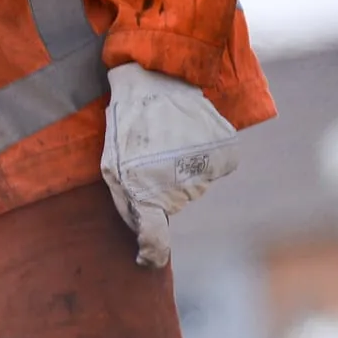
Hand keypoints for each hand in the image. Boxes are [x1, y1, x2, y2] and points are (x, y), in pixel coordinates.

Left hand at [100, 62, 238, 269]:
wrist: (158, 79)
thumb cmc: (128, 127)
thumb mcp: (111, 167)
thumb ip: (126, 203)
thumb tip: (144, 232)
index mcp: (146, 192)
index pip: (154, 236)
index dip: (152, 251)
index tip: (147, 258)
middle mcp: (180, 186)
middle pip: (173, 205)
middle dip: (160, 189)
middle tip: (150, 159)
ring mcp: (205, 170)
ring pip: (193, 186)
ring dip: (181, 171)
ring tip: (168, 142)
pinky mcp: (226, 152)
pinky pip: (215, 168)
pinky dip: (204, 157)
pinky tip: (190, 138)